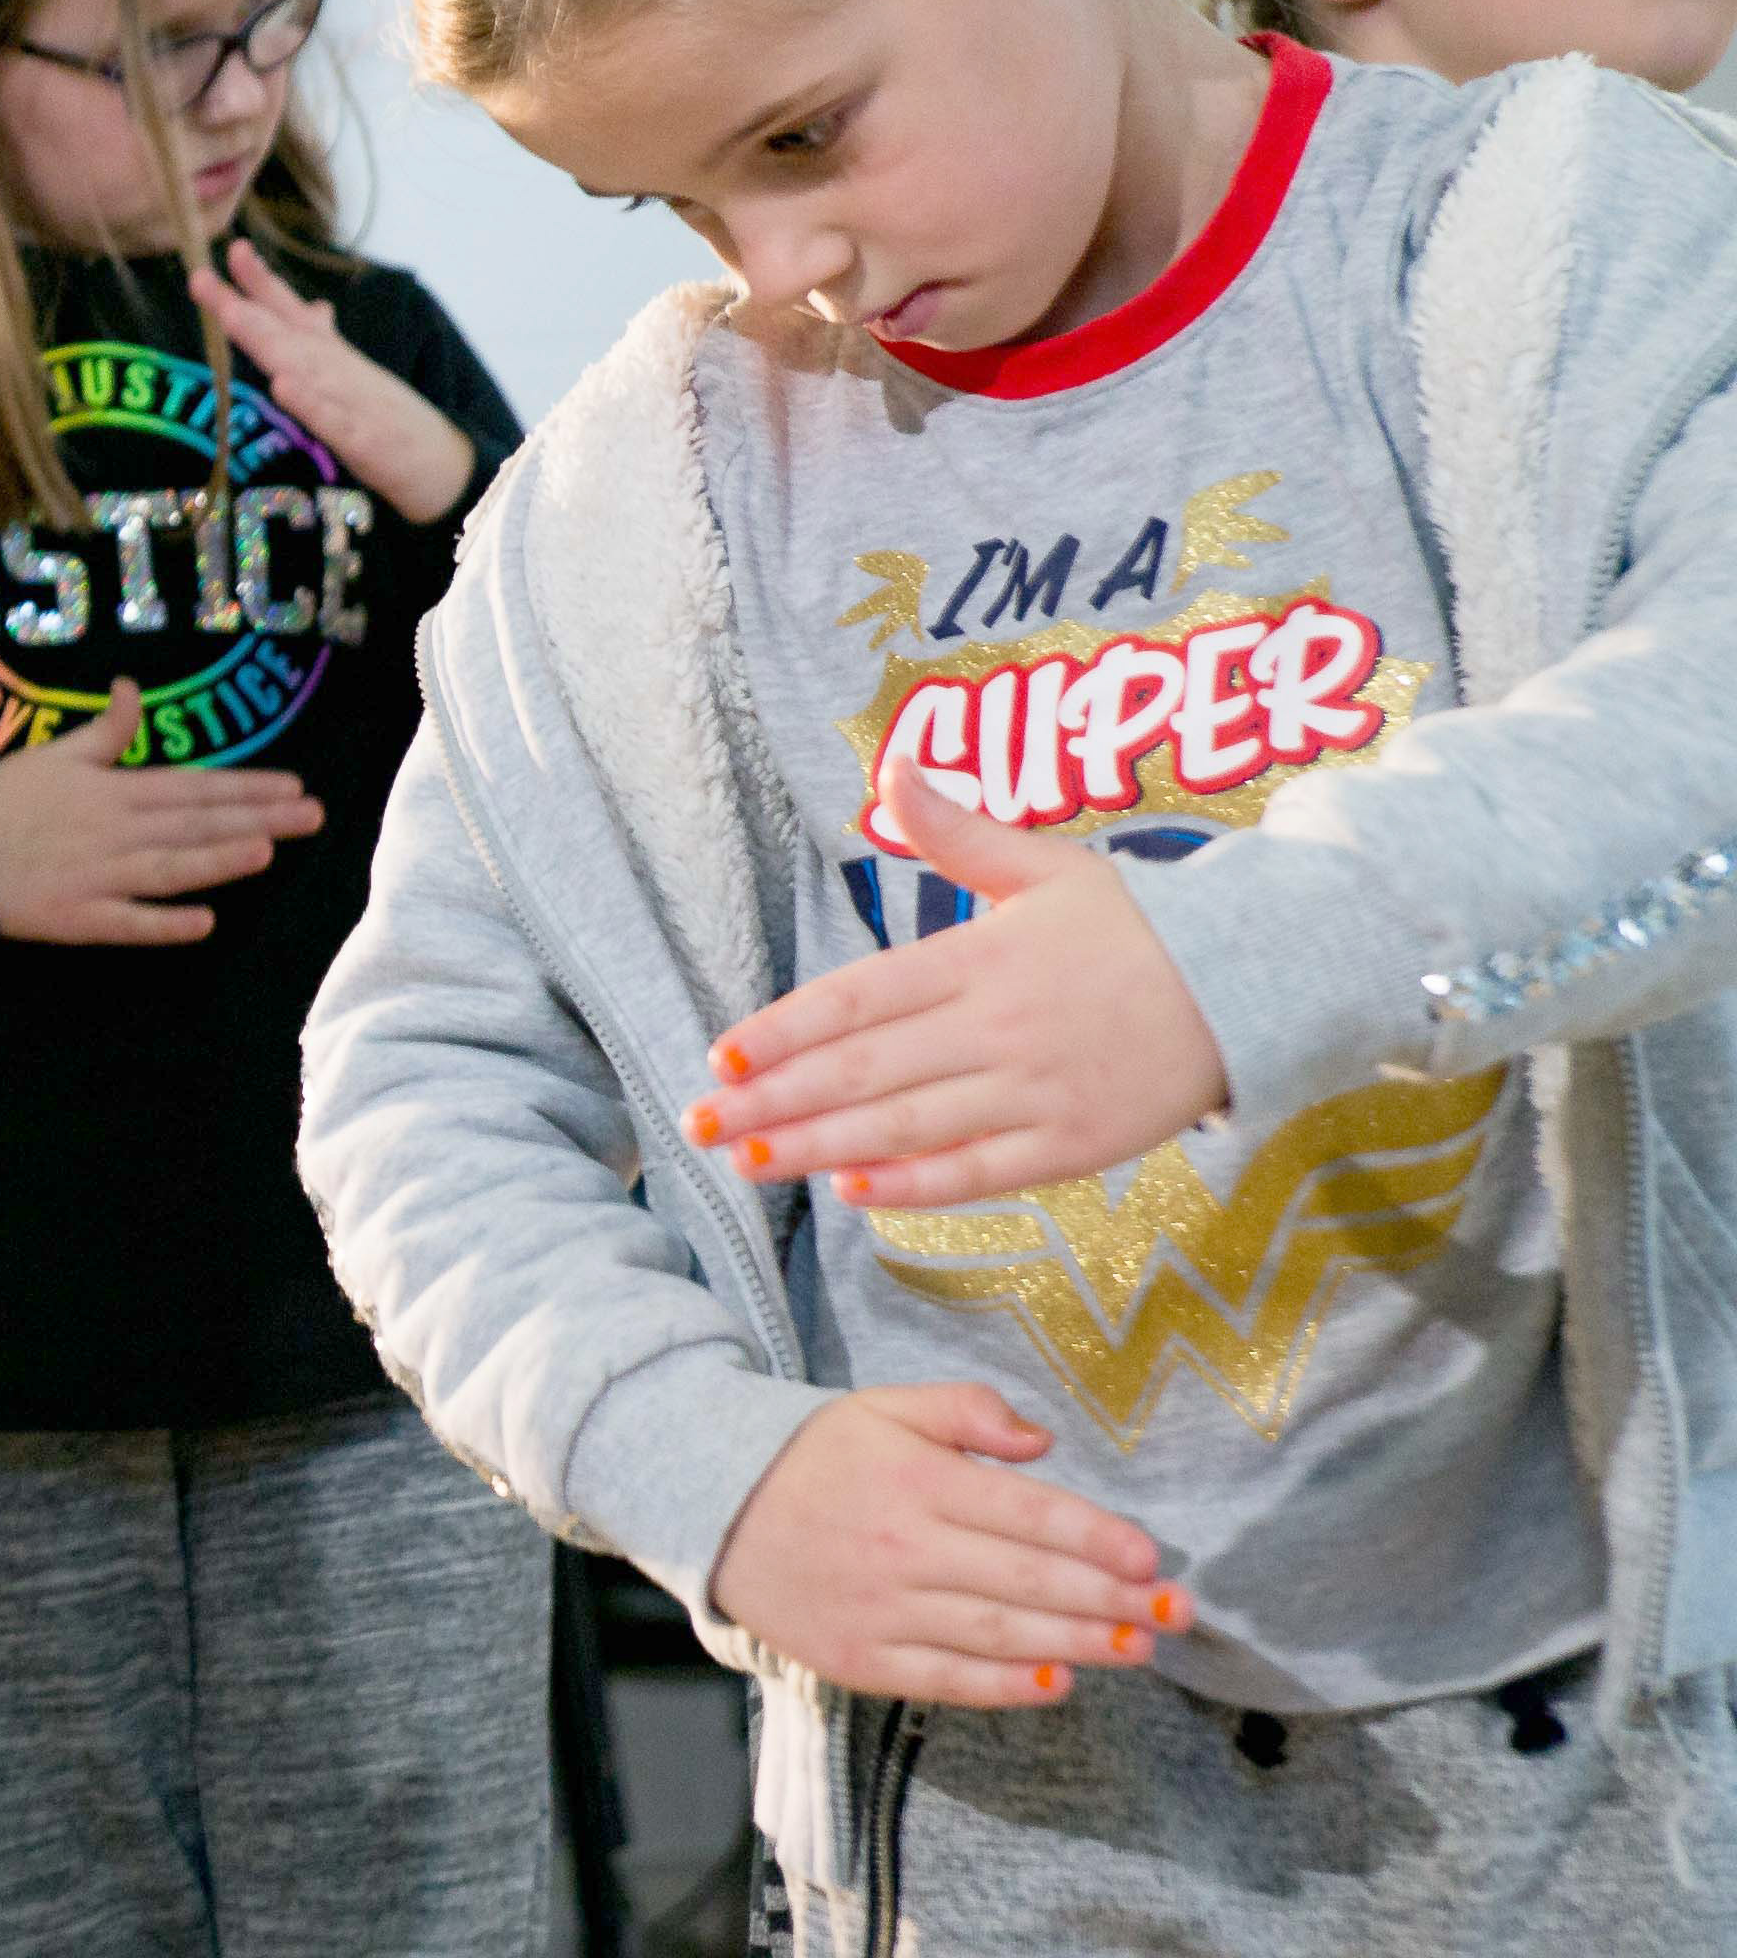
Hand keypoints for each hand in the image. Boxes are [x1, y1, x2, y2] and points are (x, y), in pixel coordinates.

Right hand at [0, 693, 321, 943]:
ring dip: (217, 860)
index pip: (191, 785)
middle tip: (312, 816)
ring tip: (266, 852)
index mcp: (112, 790)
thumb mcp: (52, 753)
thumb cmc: (4, 802)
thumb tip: (132, 687)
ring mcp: (98, 877)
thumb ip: (102, 729)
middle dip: (256, 818)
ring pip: (168, 868)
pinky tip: (203, 925)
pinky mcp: (78, 919)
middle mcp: (114, 831)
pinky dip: (162, 924)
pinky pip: (125, 923)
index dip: (244, 784)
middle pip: (194, 823)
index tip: (293, 784)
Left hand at [190, 241, 476, 524]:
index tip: (233, 248)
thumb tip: (307, 306)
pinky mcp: (364, 440)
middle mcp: (336, 369)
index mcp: (327, 355)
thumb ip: (323, 340)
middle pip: (283, 333)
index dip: (259, 281)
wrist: (441, 462)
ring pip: (303, 366)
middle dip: (242, 306)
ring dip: (267, 340)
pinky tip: (283, 385)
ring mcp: (351, 401)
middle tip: (202, 279)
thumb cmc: (387, 417)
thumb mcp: (350, 373)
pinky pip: (332, 420)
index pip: (288, 311)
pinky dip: (308, 402)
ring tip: (233, 316)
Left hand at [690, 776, 1229, 1206]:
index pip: (858, 998)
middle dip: (774, 1102)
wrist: (1258, 982)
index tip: (721, 1055)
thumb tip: (893, 765)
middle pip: (864, 1071)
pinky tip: (851, 1193)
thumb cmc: (1139, 925)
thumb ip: (958, 831)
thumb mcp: (1047, 864)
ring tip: (747, 1163)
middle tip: (699, 1124)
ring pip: (907, 1127)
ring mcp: (1036, 1091)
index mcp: (980, 958)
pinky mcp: (1075, 1144)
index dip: (782, 1030)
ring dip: (818, 1149)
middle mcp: (999, 1027)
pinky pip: (981, 1172)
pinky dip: (915, 1187)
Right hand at [707, 1384, 1186, 1704]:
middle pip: (1026, 1579)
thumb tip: (1042, 1441)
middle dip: (1110, 1598)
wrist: (712, 1512)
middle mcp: (903, 1548)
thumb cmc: (816, 1458)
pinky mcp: (860, 1658)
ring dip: (1077, 1643)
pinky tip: (1058, 1682)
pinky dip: (1005, 1685)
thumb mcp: (885, 1408)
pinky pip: (945, 1678)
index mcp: (916, 1482)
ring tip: (1139, 1648)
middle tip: (1176, 1613)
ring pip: (997, 1633)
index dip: (1096, 1538)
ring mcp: (881, 1610)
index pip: (1026, 1513)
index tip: (1152, 1557)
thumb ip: (967, 1410)